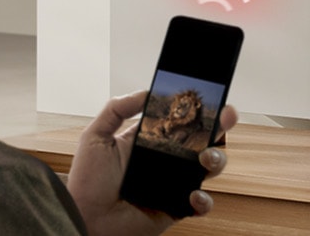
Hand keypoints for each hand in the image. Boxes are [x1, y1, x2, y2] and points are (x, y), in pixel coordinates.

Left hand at [67, 90, 237, 235]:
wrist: (84, 219)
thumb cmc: (86, 182)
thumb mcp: (95, 136)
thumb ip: (116, 108)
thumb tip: (146, 91)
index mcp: (153, 139)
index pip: (183, 119)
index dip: (202, 108)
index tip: (213, 97)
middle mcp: (169, 159)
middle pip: (204, 138)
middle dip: (221, 126)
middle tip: (224, 119)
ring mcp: (175, 182)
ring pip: (211, 167)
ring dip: (217, 159)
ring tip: (205, 159)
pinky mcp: (177, 207)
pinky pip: (201, 204)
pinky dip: (204, 200)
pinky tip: (192, 194)